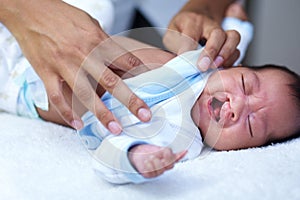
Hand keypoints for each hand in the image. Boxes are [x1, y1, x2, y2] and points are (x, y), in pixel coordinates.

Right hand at [1, 0, 150, 132]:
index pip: (125, 60)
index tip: (154, 88)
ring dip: (102, 113)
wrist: (29, 9)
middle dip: (130, 100)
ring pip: (85, 93)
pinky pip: (57, 97)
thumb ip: (104, 43)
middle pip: (111, 80)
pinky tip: (78, 124)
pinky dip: (67, 113)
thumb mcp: (89, 23)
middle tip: (144, 115)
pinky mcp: (46, 72)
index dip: (141, 75)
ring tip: (115, 128)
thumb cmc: (61, 15)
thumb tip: (118, 58)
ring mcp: (64, 64)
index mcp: (97, 40)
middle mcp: (83, 53)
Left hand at [129, 144, 186, 177]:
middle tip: (156, 155)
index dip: (181, 155)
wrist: (138, 154)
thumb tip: (170, 152)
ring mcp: (158, 172)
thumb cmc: (150, 152)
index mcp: (168, 160)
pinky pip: (151, 173)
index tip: (185, 151)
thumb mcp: (159, 149)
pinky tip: (147, 162)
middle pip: (170, 166)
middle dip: (165, 160)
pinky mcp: (150, 175)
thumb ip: (167, 151)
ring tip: (150, 157)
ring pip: (160, 170)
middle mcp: (164, 167)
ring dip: (155, 162)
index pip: (177, 158)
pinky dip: (149, 166)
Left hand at [163, 8, 239, 70]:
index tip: (184, 62)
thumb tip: (180, 60)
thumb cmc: (183, 28)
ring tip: (216, 66)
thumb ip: (175, 45)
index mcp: (192, 22)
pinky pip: (237, 50)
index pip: (191, 35)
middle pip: (217, 34)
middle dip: (211, 51)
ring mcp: (222, 33)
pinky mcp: (229, 43)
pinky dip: (231, 60)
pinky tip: (222, 68)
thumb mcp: (172, 33)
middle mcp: (210, 25)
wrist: (197, 17)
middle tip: (203, 66)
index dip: (188, 50)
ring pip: (233, 38)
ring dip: (226, 54)